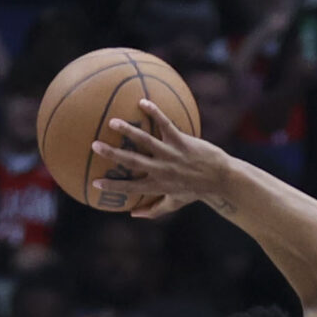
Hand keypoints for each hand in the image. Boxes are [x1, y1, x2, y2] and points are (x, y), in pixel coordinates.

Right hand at [88, 102, 234, 212]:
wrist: (221, 178)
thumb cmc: (196, 190)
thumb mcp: (175, 203)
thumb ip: (154, 210)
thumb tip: (133, 214)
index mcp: (158, 185)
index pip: (131, 187)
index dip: (113, 187)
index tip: (95, 183)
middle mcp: (162, 170)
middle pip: (133, 162)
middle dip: (113, 154)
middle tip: (95, 145)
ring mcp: (171, 154)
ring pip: (146, 141)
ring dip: (129, 131)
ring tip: (113, 122)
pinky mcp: (182, 140)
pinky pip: (166, 124)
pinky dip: (155, 112)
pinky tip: (142, 102)